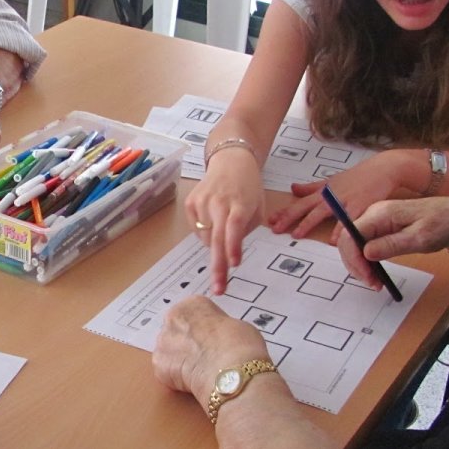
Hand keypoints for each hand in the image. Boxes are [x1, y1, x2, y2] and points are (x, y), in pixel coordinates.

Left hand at [153, 296, 269, 398]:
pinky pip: (165, 371)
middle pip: (176, 331)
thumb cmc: (241, 346)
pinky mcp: (158, 364)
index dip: (203, 330)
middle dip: (187, 344)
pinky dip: (176, 378)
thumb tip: (219, 338)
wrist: (232, 371)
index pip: (192, 314)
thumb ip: (219, 328)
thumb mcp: (237, 326)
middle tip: (204, 358)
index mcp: (192, 304)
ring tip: (200, 372)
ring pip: (169, 351)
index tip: (211, 340)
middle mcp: (173, 318)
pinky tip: (192, 382)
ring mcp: (162, 340)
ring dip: (180, 360)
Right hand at [184, 148, 263, 294]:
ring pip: (206, 238)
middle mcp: (218, 202)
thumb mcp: (258, 206)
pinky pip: (197, 230)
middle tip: (219, 288)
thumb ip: (247, 228)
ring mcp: (201, 201)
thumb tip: (230, 250)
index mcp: (240, 203)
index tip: (234, 264)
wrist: (231, 160)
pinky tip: (213, 218)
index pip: (235, 227)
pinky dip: (205, 232)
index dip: (233, 246)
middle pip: (216, 238)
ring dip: (215, 243)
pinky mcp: (190, 202)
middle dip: (218, 266)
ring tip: (223, 225)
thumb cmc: (248, 187)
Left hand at [268, 152, 401, 239]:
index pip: (300, 203)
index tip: (270, 220)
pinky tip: (333, 240)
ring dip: (308, 223)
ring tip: (297, 235)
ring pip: (322, 212)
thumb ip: (312, 187)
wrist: (381, 170)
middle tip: (275, 229)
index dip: (285, 212)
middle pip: (306, 208)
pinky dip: (340, 230)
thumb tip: (293, 188)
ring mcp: (344, 200)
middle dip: (289, 218)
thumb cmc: (356, 177)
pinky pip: (347, 219)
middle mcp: (330, 196)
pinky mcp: (359, 205)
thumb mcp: (331, 181)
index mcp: (322, 192)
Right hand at [337, 196, 448, 287]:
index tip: (367, 277)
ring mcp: (376, 221)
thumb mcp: (420, 238)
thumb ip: (392, 245)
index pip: (351, 235)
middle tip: (371, 283)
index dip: (353, 258)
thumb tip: (366, 253)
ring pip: (354, 244)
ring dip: (360, 264)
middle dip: (355, 264)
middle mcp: (373, 214)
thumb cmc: (443, 223)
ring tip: (375, 281)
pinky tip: (376, 272)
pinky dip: (367, 261)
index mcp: (380, 213)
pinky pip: (365, 245)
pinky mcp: (382, 229)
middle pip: (348, 240)